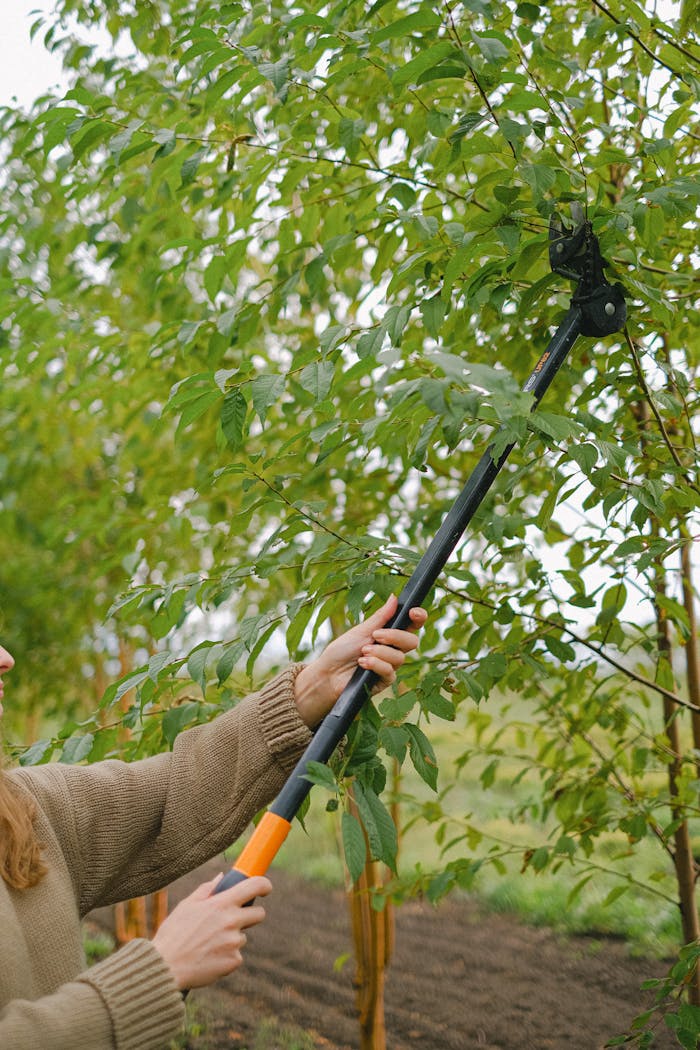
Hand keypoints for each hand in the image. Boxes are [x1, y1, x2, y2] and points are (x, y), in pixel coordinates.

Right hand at [151, 874, 270, 990]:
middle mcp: (232, 921)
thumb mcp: (187, 906)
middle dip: (250, 915)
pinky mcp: (234, 961)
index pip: (254, 886)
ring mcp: (234, 943)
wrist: (166, 968)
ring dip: (232, 938)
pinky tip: (209, 958)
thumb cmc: (173, 934)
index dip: (264, 885)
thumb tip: (221, 877)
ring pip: (242, 937)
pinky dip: (226, 956)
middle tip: (232, 921)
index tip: (265, 888)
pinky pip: (236, 956)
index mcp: (221, 904)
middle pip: (259, 914)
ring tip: (208, 945)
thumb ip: (207, 890)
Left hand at [294, 594, 427, 727]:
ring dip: (379, 652)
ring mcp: (390, 666)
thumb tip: (395, 598)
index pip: (411, 625)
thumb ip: (381, 617)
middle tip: (376, 636)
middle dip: (395, 636)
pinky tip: (362, 663)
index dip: (418, 617)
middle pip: (412, 641)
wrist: (328, 673)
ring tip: (363, 652)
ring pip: (400, 657)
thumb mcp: (361, 630)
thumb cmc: (342, 650)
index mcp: (389, 633)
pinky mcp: (384, 681)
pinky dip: (375, 664)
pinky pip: (389, 672)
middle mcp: (393, 649)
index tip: (413, 612)